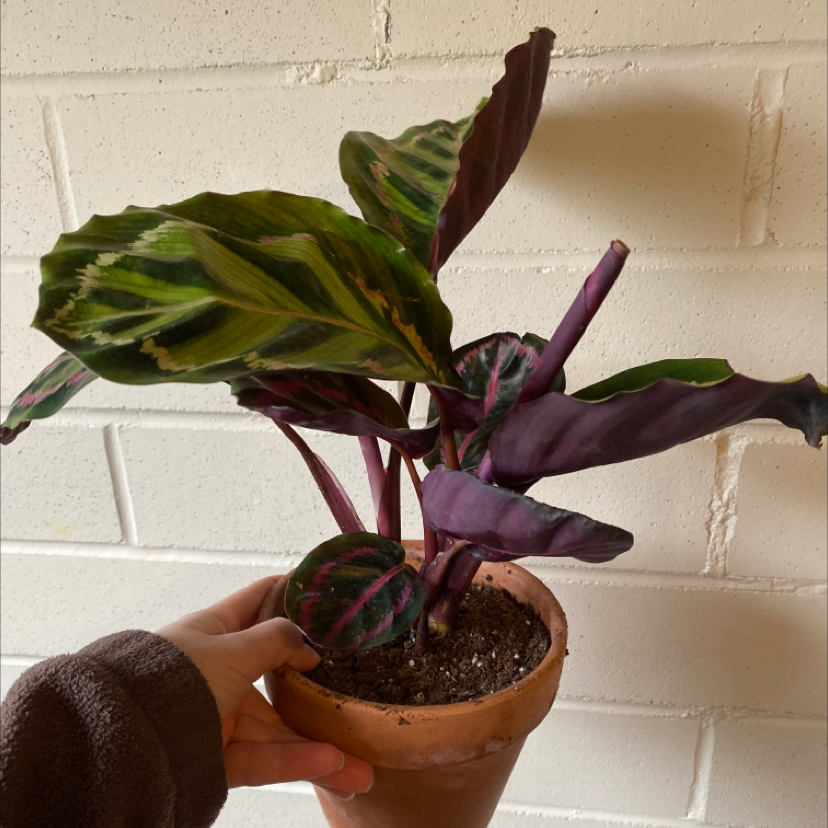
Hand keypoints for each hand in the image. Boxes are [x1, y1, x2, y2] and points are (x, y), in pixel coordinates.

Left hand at [157, 576, 373, 796]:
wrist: (129, 741)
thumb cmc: (178, 677)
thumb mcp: (233, 649)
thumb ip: (277, 642)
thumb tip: (308, 649)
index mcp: (215, 630)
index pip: (257, 601)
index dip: (288, 592)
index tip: (323, 590)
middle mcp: (220, 669)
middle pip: (277, 676)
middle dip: (315, 691)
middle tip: (352, 695)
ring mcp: (219, 713)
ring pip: (275, 728)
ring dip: (316, 747)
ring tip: (358, 767)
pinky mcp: (216, 755)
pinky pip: (262, 758)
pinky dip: (293, 762)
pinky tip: (331, 765)